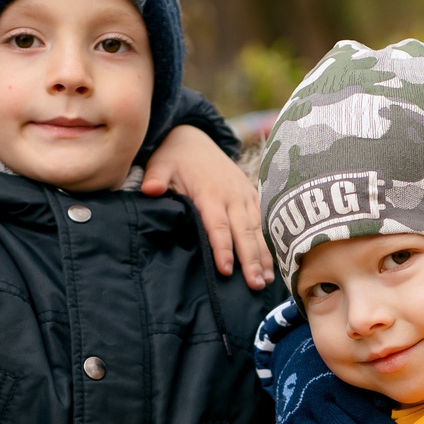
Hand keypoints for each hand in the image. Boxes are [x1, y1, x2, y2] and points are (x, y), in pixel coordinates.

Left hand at [145, 124, 267, 287]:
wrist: (194, 138)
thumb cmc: (174, 157)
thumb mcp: (161, 164)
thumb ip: (156, 178)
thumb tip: (150, 190)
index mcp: (210, 192)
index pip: (218, 225)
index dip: (222, 248)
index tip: (226, 270)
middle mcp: (233, 195)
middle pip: (244, 232)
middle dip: (251, 259)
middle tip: (255, 285)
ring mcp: (245, 195)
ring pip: (258, 230)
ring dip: (264, 256)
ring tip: (266, 281)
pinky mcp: (252, 196)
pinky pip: (263, 222)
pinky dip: (269, 243)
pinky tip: (273, 265)